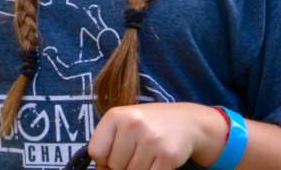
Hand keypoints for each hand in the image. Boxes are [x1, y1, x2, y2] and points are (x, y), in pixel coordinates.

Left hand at [87, 103, 225, 169]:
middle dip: (122, 166)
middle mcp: (132, 124)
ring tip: (146, 155)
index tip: (114, 155)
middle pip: (114, 165)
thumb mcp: (123, 124)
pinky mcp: (167, 155)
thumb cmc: (147, 125)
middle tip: (135, 153)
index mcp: (115, 115)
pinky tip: (156, 161)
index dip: (103, 160)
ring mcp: (151, 140)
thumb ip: (108, 144)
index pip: (95, 152)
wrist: (185, 121)